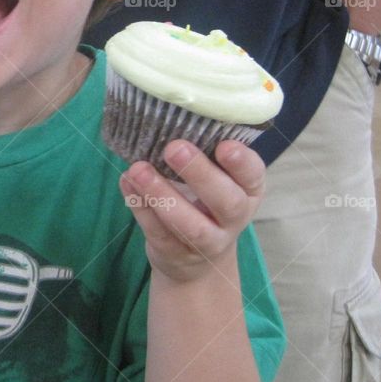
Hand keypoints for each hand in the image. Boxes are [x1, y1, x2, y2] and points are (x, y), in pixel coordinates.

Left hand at [119, 139, 264, 282]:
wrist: (195, 262)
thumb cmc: (205, 203)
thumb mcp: (216, 179)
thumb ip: (201, 154)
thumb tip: (165, 119)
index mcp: (247, 191)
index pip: (253, 175)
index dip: (241, 162)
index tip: (224, 145)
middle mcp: (233, 218)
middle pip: (225, 201)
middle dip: (200, 174)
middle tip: (174, 148)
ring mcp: (207, 241)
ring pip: (190, 224)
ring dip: (161, 194)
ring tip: (138, 169)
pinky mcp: (176, 253)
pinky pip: (158, 232)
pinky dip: (140, 206)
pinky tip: (127, 183)